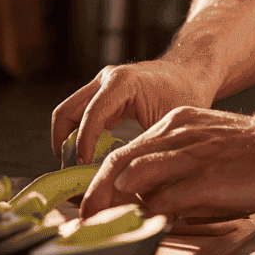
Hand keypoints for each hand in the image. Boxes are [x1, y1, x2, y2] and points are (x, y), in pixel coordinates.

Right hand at [51, 60, 216, 165]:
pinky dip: (77, 137)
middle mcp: (106, 79)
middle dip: (65, 146)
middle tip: (74, 176)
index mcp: (123, 83)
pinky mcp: (101, 94)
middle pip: (66, 112)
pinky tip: (90, 161)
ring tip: (79, 172)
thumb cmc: (185, 95)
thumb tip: (125, 181)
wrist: (189, 73)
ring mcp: (100, 85)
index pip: (92, 114)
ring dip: (68, 143)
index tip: (84, 171)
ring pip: (67, 115)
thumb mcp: (170, 124)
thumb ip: (147, 148)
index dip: (84, 145)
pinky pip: (78, 116)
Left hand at [78, 106, 254, 220]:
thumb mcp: (207, 141)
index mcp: (177, 122)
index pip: (125, 150)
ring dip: (113, 203)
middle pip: (120, 161)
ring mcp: (192, 152)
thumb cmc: (253, 151)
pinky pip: (165, 197)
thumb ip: (176, 160)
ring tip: (102, 224)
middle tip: (84, 219)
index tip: (89, 203)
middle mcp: (178, 131)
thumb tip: (147, 195)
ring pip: (134, 174)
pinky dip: (148, 214)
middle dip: (95, 193)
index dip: (101, 179)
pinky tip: (143, 225)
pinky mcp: (207, 176)